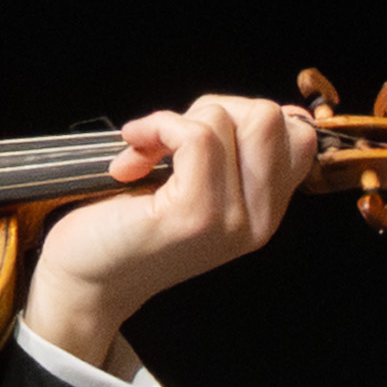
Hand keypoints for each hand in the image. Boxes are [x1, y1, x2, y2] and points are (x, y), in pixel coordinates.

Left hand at [26, 89, 322, 368]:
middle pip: (270, 118)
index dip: (244, 115)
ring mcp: (230, 220)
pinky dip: (158, 127)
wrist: (88, 281)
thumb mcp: (196, 186)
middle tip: (173, 140)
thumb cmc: (129, 227)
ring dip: (175, 121)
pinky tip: (132, 156)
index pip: (297, 135)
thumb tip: (232, 106)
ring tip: (146, 153)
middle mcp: (258, 220)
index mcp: (264, 210)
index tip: (201, 134)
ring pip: (226, 120)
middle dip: (214, 110)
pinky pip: (196, 137)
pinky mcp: (196, 215)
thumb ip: (226, 153)